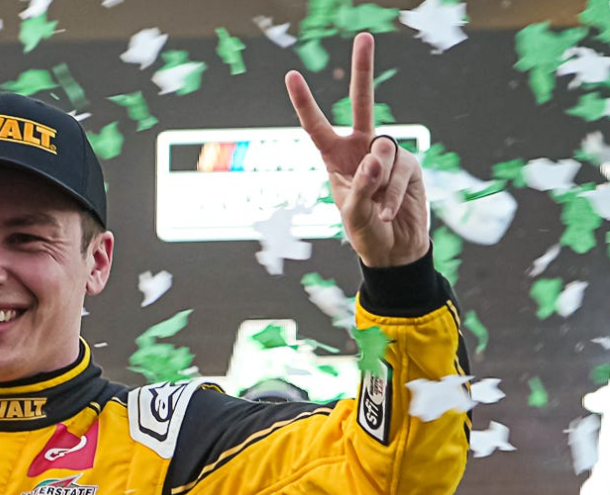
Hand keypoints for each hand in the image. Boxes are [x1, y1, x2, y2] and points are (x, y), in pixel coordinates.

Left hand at [285, 33, 428, 267]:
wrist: (394, 250)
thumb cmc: (364, 232)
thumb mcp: (352, 214)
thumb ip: (361, 186)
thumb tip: (376, 158)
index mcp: (335, 157)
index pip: (317, 126)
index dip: (305, 102)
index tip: (292, 75)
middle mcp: (361, 149)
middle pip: (362, 103)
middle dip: (363, 70)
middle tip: (364, 36)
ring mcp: (388, 154)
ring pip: (384, 150)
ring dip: (380, 183)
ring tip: (377, 209)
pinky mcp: (411, 165)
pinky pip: (401, 171)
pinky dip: (393, 194)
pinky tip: (389, 211)